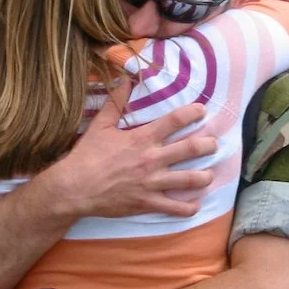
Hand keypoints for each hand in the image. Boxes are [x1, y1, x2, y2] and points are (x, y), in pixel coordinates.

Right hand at [54, 79, 216, 218]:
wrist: (75, 188)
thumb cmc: (87, 156)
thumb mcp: (100, 125)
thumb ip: (116, 102)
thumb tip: (125, 79)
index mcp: (142, 138)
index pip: (174, 121)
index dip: (193, 113)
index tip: (202, 110)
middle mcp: (152, 159)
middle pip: (191, 149)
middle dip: (208, 145)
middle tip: (213, 144)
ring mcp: (152, 183)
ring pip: (190, 179)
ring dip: (205, 176)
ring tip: (209, 174)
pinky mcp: (148, 203)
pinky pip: (175, 208)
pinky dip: (188, 208)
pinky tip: (194, 205)